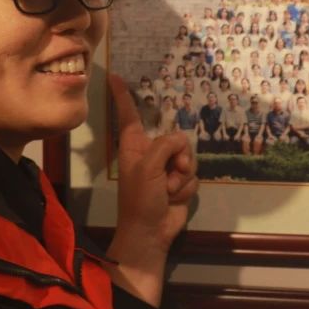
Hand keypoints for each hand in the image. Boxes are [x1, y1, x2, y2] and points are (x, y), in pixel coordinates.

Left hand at [105, 72, 197, 306]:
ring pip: (188, 157)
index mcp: (134, 145)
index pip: (130, 114)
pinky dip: (186, 188)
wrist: (151, 232)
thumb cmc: (140, 198)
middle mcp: (151, 153)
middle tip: (172, 172)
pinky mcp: (180, 182)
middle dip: (179, 156)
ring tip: (169, 190)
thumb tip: (180, 144)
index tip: (115, 76)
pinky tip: (174, 198)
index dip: (123, 95)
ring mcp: (166, 168)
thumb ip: (166, 145)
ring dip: (182, 176)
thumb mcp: (149, 167)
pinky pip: (193, 175)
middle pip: (175, 137)